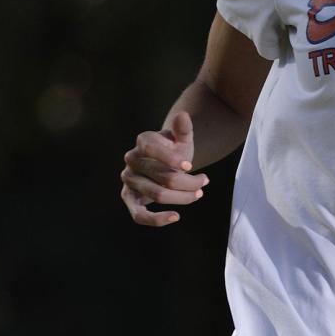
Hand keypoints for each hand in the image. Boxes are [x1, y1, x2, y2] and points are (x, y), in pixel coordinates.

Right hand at [119, 107, 208, 226]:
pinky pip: (139, 215)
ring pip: (157, 195)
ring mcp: (129, 180)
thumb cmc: (175, 150)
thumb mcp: (182, 139)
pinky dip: (157, 219)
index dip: (170, 158)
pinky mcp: (130, 199)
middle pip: (162, 177)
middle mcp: (131, 160)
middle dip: (188, 182)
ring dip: (182, 197)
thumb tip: (183, 116)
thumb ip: (183, 129)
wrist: (166, 164)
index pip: (151, 148)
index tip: (190, 166)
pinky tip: (176, 217)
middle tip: (205, 181)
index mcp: (142, 142)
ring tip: (198, 193)